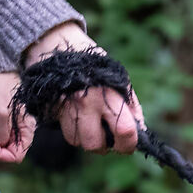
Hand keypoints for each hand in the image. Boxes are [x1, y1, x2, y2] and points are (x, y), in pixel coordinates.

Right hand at [0, 24, 145, 163]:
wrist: (59, 47)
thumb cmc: (96, 66)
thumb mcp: (119, 80)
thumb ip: (131, 107)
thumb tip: (140, 133)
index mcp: (107, 95)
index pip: (124, 131)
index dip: (129, 143)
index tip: (130, 143)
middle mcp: (85, 104)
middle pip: (95, 145)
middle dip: (105, 146)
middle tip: (110, 137)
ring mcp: (66, 109)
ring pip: (78, 142)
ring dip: (89, 140)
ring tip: (94, 125)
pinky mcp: (52, 110)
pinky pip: (66, 134)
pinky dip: (76, 133)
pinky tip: (80, 119)